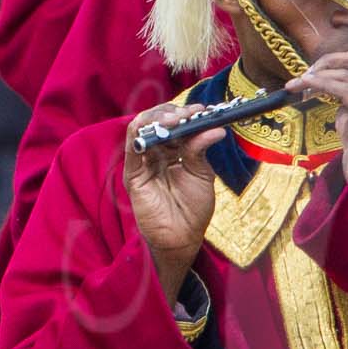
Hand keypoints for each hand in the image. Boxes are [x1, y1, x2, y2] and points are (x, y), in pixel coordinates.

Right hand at [124, 105, 223, 300]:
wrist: (184, 237)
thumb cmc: (193, 209)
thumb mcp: (202, 174)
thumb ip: (200, 150)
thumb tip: (215, 128)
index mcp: (173, 152)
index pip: (174, 124)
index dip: (186, 114)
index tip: (203, 110)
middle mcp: (156, 153)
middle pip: (158, 122)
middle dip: (173, 113)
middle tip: (190, 112)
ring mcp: (143, 162)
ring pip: (142, 129)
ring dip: (159, 119)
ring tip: (178, 118)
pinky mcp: (133, 174)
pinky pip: (132, 147)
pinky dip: (142, 132)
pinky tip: (157, 126)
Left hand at [289, 52, 347, 179]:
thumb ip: (346, 109)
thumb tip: (331, 93)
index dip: (338, 63)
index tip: (314, 73)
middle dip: (333, 59)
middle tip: (308, 71)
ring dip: (319, 74)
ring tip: (298, 82)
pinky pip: (345, 88)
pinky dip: (323, 83)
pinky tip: (306, 85)